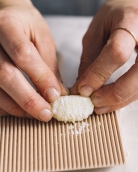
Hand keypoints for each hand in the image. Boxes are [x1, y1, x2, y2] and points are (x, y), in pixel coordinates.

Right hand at [0, 1, 67, 120]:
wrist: (4, 18)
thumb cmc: (26, 28)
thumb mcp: (43, 39)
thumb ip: (49, 66)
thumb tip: (58, 95)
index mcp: (8, 25)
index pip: (23, 54)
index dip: (40, 77)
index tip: (55, 95)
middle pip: (4, 74)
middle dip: (27, 99)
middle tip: (46, 113)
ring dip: (15, 107)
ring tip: (36, 114)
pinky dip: (4, 106)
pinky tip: (19, 110)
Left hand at [71, 0, 137, 113]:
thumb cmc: (120, 15)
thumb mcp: (98, 28)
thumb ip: (90, 58)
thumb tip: (83, 89)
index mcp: (135, 18)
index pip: (119, 51)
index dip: (100, 74)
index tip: (84, 90)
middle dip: (120, 93)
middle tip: (97, 104)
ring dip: (127, 97)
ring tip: (105, 104)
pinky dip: (137, 91)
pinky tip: (123, 91)